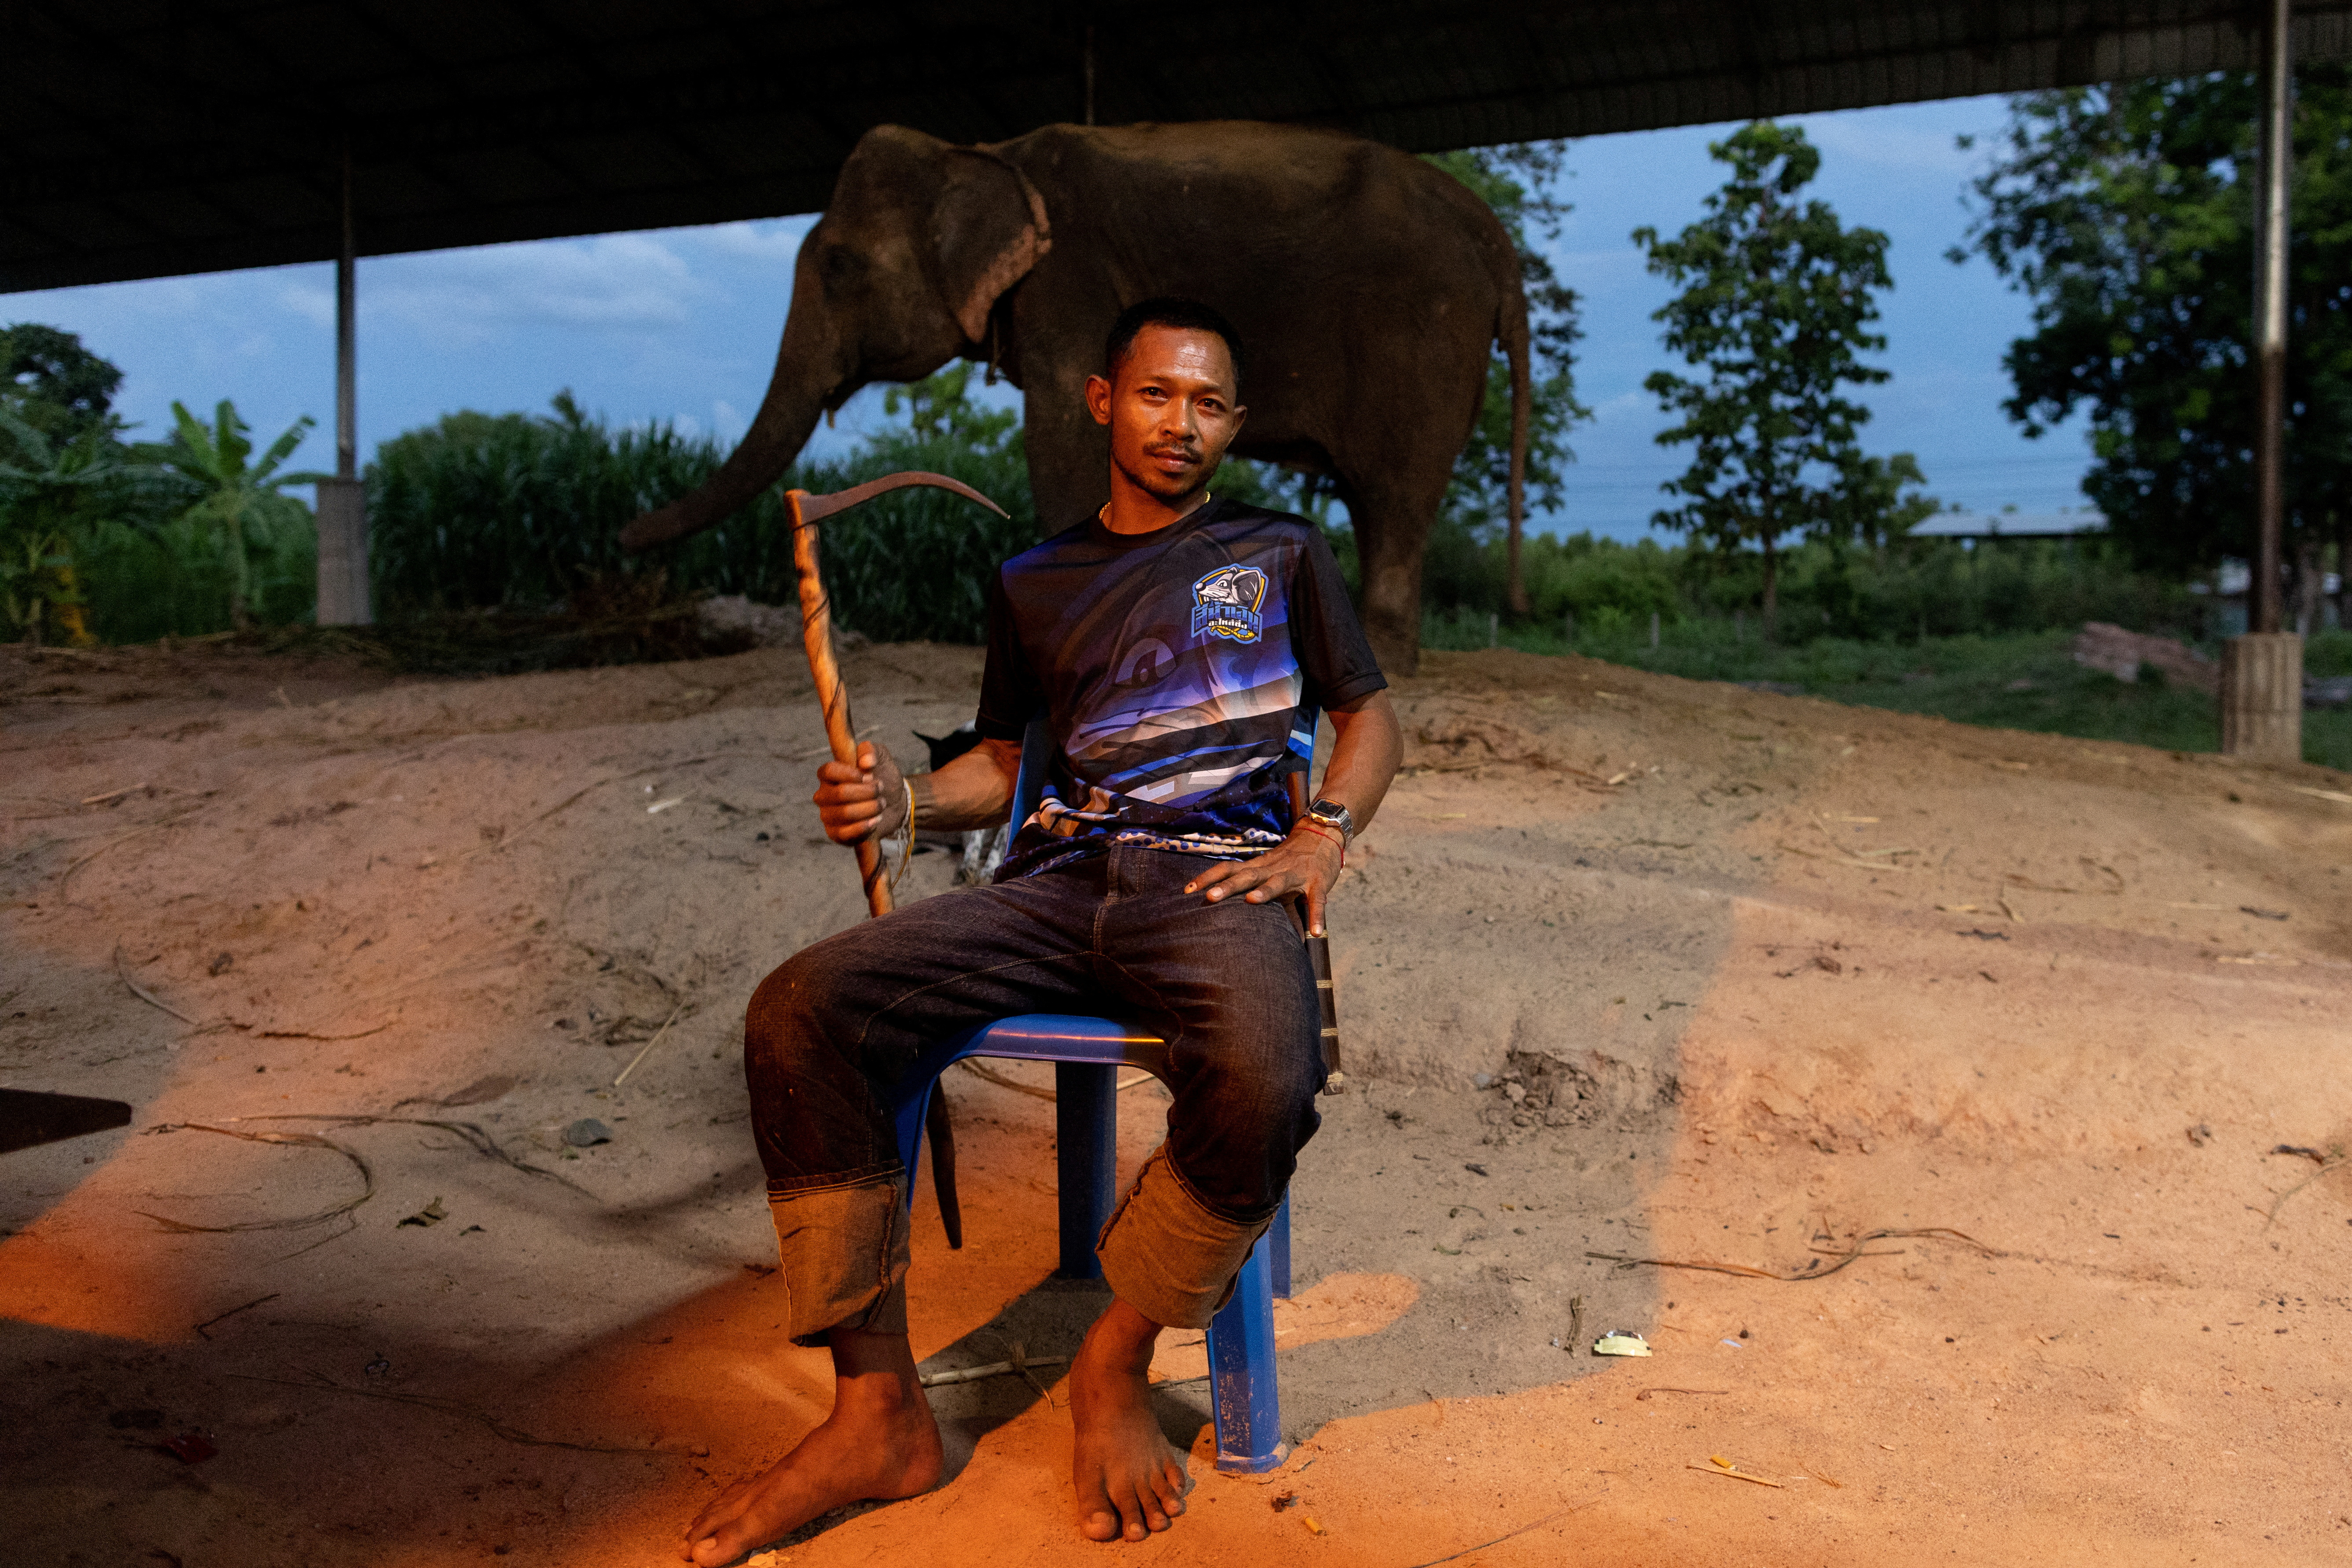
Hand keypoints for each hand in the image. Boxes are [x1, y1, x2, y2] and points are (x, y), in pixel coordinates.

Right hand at [813, 741, 907, 844]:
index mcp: (829, 775)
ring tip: (881, 804)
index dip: (849, 774)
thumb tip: (866, 762)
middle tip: (880, 790)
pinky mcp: (836, 834)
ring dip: (870, 808)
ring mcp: (828, 816)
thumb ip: (871, 751)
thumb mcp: (880, 757)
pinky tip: (876, 820)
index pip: (828, 771)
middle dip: (867, 792)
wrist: (895, 803)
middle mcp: (824, 795)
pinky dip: (865, 826)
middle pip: (840, 794)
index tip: (867, 776)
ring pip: (846, 813)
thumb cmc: (882, 776)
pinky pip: (845, 833)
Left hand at [1183, 827, 1343, 934]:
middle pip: (1246, 875)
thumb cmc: (1291, 860)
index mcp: (1258, 866)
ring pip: (1278, 882)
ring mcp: (1296, 874)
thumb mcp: (1270, 872)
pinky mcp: (1318, 882)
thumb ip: (1255, 892)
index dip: (1208, 878)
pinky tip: (1316, 933)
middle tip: (1209, 897)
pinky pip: (1317, 901)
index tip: (1187, 890)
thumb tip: (1237, 918)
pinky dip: (1317, 916)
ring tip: (1251, 901)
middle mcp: (1273, 868)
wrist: (1322, 834)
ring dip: (1265, 891)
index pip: (1228, 868)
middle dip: (1228, 886)